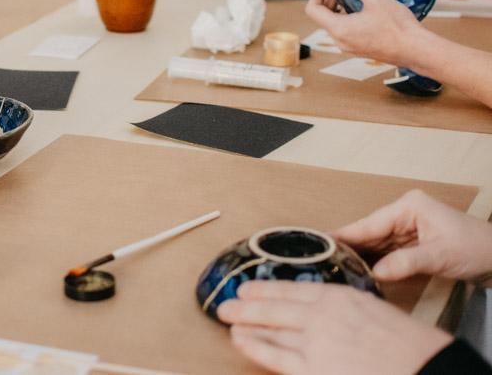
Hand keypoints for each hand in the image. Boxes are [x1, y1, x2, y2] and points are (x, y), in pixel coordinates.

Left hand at [217, 281, 451, 374]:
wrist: (427, 370)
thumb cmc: (413, 348)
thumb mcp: (377, 314)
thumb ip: (348, 312)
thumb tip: (326, 317)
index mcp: (340, 298)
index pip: (292, 291)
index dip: (266, 290)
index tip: (248, 288)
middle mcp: (322, 316)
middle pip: (274, 308)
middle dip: (246, 306)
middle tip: (226, 304)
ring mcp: (316, 343)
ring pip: (271, 331)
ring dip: (246, 325)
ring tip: (229, 322)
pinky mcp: (314, 369)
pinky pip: (276, 357)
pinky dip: (255, 348)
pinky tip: (241, 342)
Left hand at [305, 0, 424, 65]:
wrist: (416, 49)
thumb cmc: (398, 25)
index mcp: (339, 29)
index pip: (312, 9)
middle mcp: (339, 41)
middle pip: (322, 16)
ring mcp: (348, 47)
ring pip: (334, 24)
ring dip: (338, 8)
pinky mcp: (358, 50)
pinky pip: (345, 31)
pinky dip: (347, 18)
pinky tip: (363, 9)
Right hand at [335, 189, 491, 285]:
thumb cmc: (476, 248)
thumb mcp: (439, 256)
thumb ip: (405, 263)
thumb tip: (375, 273)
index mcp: (408, 207)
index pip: (370, 223)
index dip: (346, 234)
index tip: (320, 240)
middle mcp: (405, 214)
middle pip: (370, 233)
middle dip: (350, 247)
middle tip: (322, 258)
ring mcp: (408, 229)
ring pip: (377, 244)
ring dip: (361, 256)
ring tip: (335, 266)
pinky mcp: (413, 244)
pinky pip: (387, 252)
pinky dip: (375, 261)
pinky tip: (360, 269)